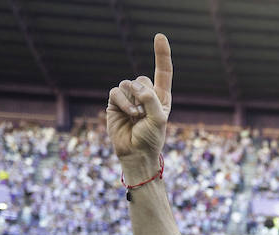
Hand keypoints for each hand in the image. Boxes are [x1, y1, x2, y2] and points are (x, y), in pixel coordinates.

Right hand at [106, 34, 172, 181]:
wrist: (136, 154)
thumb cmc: (151, 138)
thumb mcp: (159, 119)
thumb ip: (151, 99)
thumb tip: (135, 86)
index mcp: (161, 97)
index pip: (163, 72)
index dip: (161, 54)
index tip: (159, 36)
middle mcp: (145, 95)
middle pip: (143, 79)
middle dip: (144, 94)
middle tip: (145, 114)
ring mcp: (129, 98)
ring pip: (128, 84)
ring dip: (133, 100)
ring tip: (137, 117)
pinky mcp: (115, 102)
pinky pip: (116, 91)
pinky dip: (123, 102)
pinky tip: (129, 115)